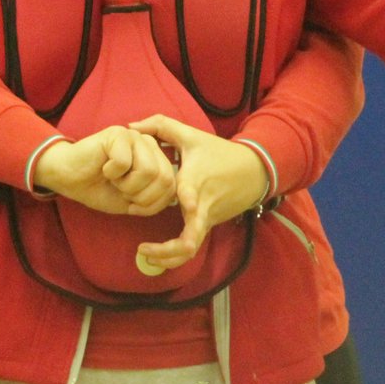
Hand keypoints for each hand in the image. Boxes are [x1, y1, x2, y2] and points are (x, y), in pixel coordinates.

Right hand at [33, 125, 176, 214]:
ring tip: (113, 179)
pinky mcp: (118, 133)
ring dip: (127, 185)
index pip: (171, 186)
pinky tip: (103, 167)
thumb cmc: (99, 189)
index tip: (131, 201)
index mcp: (156, 160)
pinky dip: (112, 173)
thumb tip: (173, 195)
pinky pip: (125, 163)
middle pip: (165, 179)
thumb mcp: (133, 200)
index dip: (151, 202)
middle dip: (141, 196)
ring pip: (149, 171)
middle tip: (121, 190)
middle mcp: (149, 145)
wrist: (68, 179)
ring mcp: (135, 137)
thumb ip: (155, 198)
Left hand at [129, 114, 268, 269]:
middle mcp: (201, 206)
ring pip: (190, 249)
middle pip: (190, 239)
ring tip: (146, 255)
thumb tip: (131, 125)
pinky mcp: (209, 225)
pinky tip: (158, 255)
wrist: (253, 171)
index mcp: (195, 182)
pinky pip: (192, 245)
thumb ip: (160, 125)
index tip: (186, 204)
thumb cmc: (218, 152)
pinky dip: (175, 254)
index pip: (193, 196)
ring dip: (169, 258)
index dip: (190, 201)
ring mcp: (206, 219)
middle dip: (167, 251)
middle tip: (142, 249)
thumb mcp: (190, 134)